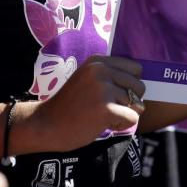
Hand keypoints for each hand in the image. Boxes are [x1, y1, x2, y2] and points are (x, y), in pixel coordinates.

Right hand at [31, 55, 145, 152]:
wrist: (45, 124)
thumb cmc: (69, 106)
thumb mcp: (87, 79)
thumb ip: (109, 75)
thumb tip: (141, 82)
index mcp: (97, 61)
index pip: (135, 68)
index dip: (130, 84)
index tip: (114, 94)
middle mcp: (101, 71)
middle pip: (139, 86)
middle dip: (130, 101)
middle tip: (108, 108)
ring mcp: (103, 89)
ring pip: (137, 103)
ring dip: (124, 114)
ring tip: (102, 116)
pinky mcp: (106, 109)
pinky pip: (133, 117)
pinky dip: (122, 125)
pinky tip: (105, 124)